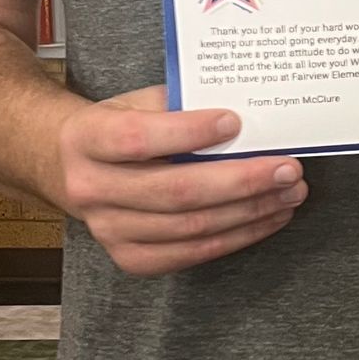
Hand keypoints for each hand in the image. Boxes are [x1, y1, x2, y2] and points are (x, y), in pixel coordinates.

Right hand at [54, 84, 306, 276]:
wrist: (68, 166)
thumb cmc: (115, 127)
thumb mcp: (135, 101)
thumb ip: (180, 104)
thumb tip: (246, 112)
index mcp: (87, 139)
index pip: (137, 138)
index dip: (188, 132)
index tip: (235, 121)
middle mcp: (91, 188)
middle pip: (175, 191)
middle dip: (241, 181)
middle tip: (288, 169)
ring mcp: (108, 230)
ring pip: (190, 227)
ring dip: (250, 212)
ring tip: (289, 193)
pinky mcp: (130, 258)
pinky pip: (191, 253)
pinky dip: (236, 237)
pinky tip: (267, 217)